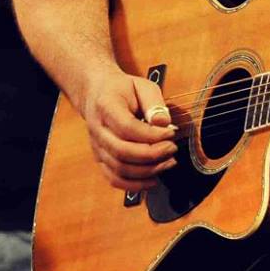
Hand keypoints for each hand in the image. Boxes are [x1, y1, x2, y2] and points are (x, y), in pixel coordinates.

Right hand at [75, 66, 177, 191]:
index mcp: (105, 106)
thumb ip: (154, 103)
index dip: (152, 135)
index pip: (127, 127)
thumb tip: (163, 124)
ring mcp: (96, 147)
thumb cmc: (122, 89)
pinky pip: (114, 179)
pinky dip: (135, 185)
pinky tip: (153, 179)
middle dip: (152, 154)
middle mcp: (97, 129)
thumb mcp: (142, 85)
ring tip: (168, 162)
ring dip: (148, 170)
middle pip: (122, 151)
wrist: (96, 93)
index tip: (171, 132)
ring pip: (119, 169)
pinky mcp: (100, 159)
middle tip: (172, 148)